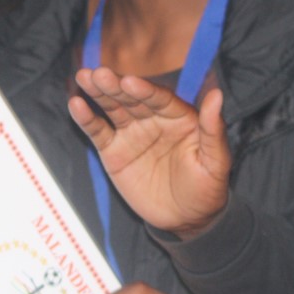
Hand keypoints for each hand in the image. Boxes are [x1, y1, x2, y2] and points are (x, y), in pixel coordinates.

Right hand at [69, 67, 230, 237]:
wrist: (186, 220)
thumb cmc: (207, 189)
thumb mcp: (216, 162)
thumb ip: (213, 129)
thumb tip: (218, 94)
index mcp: (179, 116)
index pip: (160, 99)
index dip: (144, 90)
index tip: (128, 81)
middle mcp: (154, 119)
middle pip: (132, 98)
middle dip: (115, 85)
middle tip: (98, 73)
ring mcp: (132, 133)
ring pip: (113, 108)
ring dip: (98, 92)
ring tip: (83, 76)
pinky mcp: (114, 150)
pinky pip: (99, 131)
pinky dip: (87, 119)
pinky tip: (76, 104)